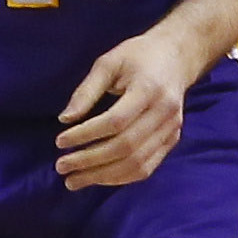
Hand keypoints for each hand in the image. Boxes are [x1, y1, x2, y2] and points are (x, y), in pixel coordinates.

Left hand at [55, 32, 194, 189]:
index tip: (60, 142)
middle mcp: (164, 113)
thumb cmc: (138, 57)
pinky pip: (147, 168)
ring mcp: (172, 129)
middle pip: (125, 147)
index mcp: (149, 89)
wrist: (177, 58)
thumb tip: (64, 119)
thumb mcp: (108, 63)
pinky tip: (99, 178)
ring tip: (74, 181)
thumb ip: (86, 91)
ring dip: (103, 176)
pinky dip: (121, 178)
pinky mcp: (172, 140)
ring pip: (137, 164)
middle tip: (61, 167)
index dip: (86, 135)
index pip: (115, 121)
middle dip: (90, 161)